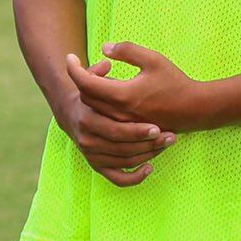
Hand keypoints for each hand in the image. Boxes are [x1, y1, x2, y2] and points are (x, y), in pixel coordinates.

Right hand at [54, 53, 175, 187]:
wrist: (72, 111)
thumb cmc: (93, 91)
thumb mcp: (96, 73)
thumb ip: (102, 68)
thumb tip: (107, 62)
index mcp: (87, 117)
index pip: (116, 129)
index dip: (137, 130)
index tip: (156, 126)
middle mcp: (86, 138)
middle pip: (124, 146)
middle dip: (149, 142)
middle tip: (168, 135)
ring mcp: (91, 153)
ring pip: (125, 160)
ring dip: (149, 154)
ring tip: (167, 143)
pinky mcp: (97, 164)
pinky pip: (118, 178)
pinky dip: (135, 177)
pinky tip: (151, 167)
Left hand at [72, 42, 219, 132]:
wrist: (197, 109)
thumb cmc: (176, 82)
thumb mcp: (153, 59)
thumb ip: (127, 50)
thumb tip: (104, 48)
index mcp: (123, 95)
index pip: (85, 83)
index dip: (73, 68)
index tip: (70, 57)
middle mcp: (120, 113)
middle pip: (86, 97)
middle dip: (84, 79)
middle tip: (97, 67)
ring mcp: (125, 124)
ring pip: (95, 109)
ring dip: (93, 93)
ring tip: (106, 78)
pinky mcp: (130, 130)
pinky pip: (106, 118)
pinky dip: (103, 105)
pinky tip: (114, 93)